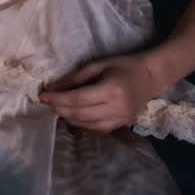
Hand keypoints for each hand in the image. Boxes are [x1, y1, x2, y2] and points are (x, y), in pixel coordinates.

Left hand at [38, 55, 162, 134]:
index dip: (58, 99)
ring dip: (68, 117)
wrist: (151, 77)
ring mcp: (121, 120)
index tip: (42, 96)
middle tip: (48, 102)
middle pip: (80, 114)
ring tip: (58, 107)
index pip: (78, 99)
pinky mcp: (122, 125)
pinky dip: (81, 123)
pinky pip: (96, 128)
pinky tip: (73, 115)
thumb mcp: (98, 65)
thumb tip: (51, 88)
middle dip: (60, 109)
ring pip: (87, 124)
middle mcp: (117, 108)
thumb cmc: (124, 65)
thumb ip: (75, 78)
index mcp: (112, 90)